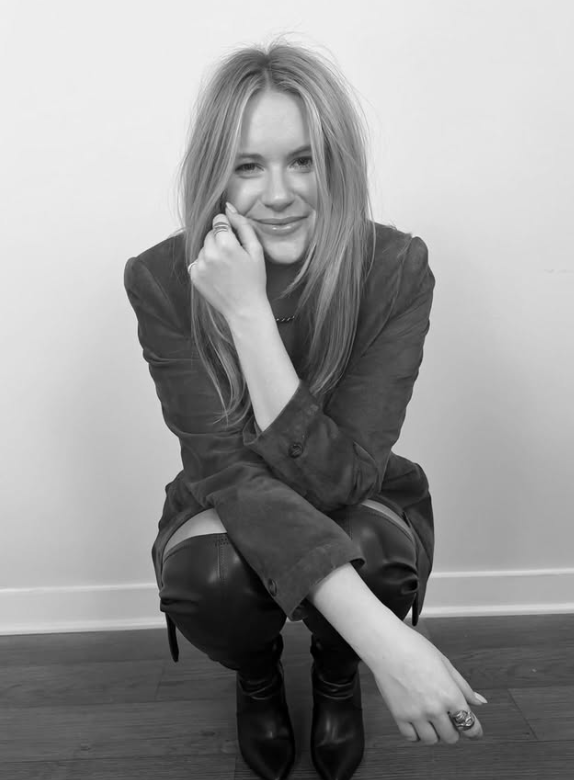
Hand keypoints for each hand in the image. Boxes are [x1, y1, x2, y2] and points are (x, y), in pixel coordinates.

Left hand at [188, 203, 267, 321]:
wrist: (244, 309)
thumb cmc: (254, 280)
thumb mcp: (256, 250)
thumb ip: (243, 225)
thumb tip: (228, 208)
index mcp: (226, 245)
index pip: (219, 220)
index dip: (228, 227)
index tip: (235, 239)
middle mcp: (209, 254)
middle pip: (210, 233)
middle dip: (220, 239)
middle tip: (233, 256)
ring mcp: (200, 265)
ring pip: (203, 247)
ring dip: (212, 252)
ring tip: (225, 267)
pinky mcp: (194, 276)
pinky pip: (197, 260)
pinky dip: (206, 264)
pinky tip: (218, 274)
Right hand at [369, 622, 485, 744]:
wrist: (387, 645)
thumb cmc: (415, 648)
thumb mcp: (445, 664)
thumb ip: (463, 687)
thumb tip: (479, 702)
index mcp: (450, 695)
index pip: (469, 725)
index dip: (475, 731)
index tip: (475, 732)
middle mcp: (435, 709)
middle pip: (451, 737)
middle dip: (454, 730)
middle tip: (449, 720)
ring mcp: (416, 714)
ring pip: (432, 740)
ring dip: (435, 733)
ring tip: (432, 720)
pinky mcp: (398, 716)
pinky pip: (411, 737)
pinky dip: (416, 734)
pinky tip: (417, 722)